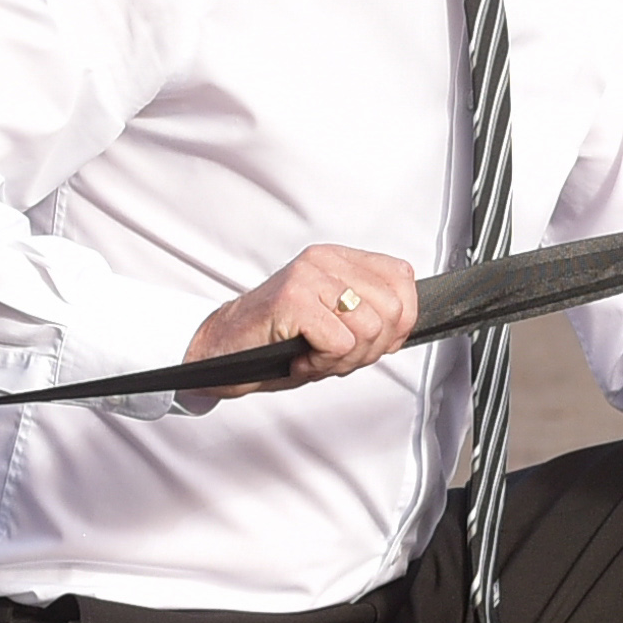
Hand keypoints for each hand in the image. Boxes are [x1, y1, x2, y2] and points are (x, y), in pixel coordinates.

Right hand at [188, 244, 416, 397]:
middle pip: (393, 308)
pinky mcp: (293, 299)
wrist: (218, 350)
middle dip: (372, 348)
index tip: (373, 342)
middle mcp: (325, 260)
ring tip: (315, 356)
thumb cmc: (273, 342)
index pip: (402, 279)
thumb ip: (370, 317)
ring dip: (346, 358)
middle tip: (336, 354)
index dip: (399, 322)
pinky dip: (324, 362)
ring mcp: (308, 277)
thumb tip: (404, 329)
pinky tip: (301, 358)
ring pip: (370, 328)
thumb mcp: (331, 322)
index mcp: (338, 259)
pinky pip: (341, 342)